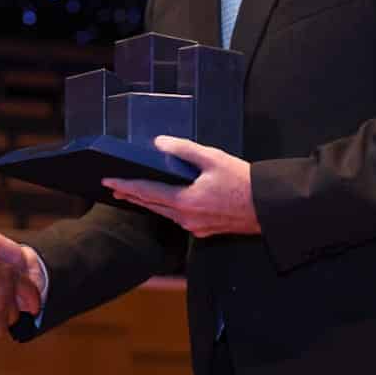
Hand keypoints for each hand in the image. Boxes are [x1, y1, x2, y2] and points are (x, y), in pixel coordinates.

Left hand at [103, 135, 260, 236]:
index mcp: (184, 201)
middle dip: (131, 195)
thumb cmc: (243, 182)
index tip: (108, 181)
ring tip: (132, 194)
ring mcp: (195, 227)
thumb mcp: (213, 158)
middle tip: (113, 188)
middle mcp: (186, 218)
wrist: (267, 207)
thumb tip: (159, 144)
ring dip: (147, 203)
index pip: (146, 192)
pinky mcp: (204, 230)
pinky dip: (166, 208)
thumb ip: (183, 150)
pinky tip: (165, 202)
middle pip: (151, 206)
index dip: (125, 185)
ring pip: (164, 213)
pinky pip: (178, 218)